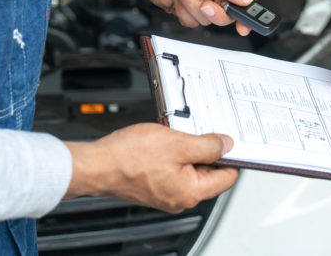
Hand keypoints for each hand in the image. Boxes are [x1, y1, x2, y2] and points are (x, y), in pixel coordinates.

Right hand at [64, 123, 238, 212]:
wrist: (97, 165)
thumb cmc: (131, 158)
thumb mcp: (179, 143)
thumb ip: (208, 145)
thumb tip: (226, 145)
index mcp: (191, 192)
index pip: (227, 177)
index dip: (233, 156)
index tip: (231, 141)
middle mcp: (180, 198)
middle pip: (209, 174)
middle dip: (208, 151)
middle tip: (201, 131)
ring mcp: (166, 194)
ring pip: (190, 170)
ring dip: (189, 151)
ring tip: (178, 135)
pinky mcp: (153, 187)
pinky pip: (173, 170)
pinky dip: (174, 155)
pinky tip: (166, 142)